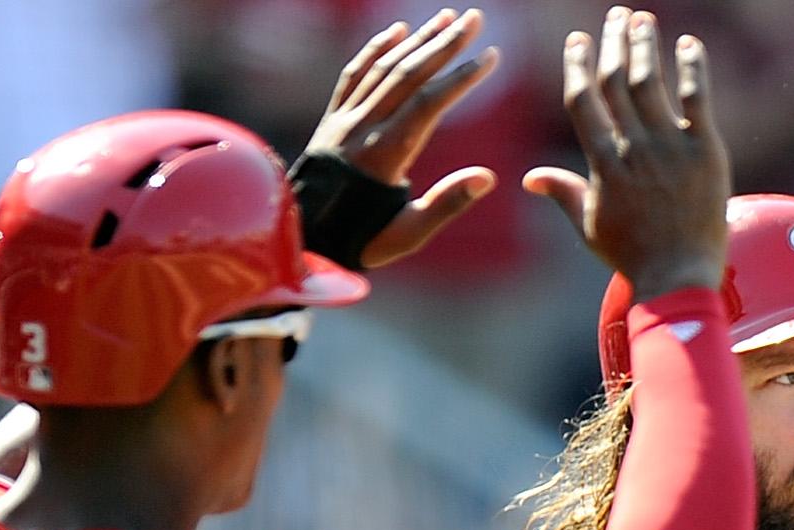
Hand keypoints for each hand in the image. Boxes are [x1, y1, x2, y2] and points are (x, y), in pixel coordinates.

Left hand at [307, 9, 503, 268]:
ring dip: (417, 39)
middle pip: (408, 74)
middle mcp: (362, 129)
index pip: (429, 104)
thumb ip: (446, 204)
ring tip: (447, 18)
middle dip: (445, 44)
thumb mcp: (409, 234)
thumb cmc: (361, 242)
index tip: (490, 57)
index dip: (461, 78)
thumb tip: (487, 178)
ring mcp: (343, 121)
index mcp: (385, 156)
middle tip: (476, 18)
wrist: (302, 241)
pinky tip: (396, 32)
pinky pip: (353, 75)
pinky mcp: (331, 120)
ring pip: (383, 68)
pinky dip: (375, 50)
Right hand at [524, 9, 729, 302]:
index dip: (578, 64)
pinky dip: (692, 66)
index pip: (582, 100)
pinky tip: (688, 44)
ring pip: (651, 81)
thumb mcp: (589, 226)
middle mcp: (633, 148)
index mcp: (602, 163)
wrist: (680, 278)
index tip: (579, 40)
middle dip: (612, 41)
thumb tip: (530, 178)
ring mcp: (670, 148)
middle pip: (615, 80)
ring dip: (644, 45)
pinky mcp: (705, 151)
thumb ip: (563, 192)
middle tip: (616, 16)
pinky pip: (697, 98)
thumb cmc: (632, 256)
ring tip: (643, 21)